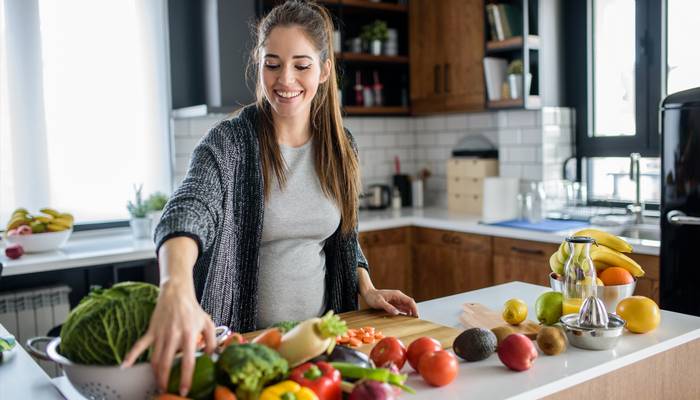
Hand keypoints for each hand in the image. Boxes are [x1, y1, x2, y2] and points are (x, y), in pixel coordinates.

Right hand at [122, 281, 216, 395]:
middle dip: (165, 380)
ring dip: (155, 374)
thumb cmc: (193, 309)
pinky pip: (139, 345)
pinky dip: (131, 355)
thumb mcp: (208, 324)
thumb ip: (213, 342)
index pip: (187, 361)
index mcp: (189, 335)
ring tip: (158, 384)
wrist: (177, 293)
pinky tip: (124, 366)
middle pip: (167, 363)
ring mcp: (160, 333)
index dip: (185, 378)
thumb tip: (213, 358)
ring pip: (155, 358)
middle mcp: (173, 336)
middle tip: (166, 391)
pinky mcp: (151, 331)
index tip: (184, 390)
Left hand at [363, 288, 418, 316]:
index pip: (410, 301)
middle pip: (410, 304)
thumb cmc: (373, 297)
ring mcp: (396, 300)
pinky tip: (405, 318)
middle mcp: (399, 297)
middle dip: (414, 311)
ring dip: (410, 313)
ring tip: (412, 321)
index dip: (414, 308)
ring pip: (406, 306)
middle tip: (416, 320)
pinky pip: (402, 308)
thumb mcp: (379, 302)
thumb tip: (397, 313)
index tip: (416, 316)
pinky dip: (405, 313)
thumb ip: (388, 307)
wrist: (368, 293)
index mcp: (397, 295)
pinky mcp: (394, 304)